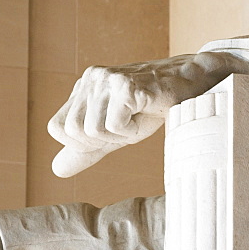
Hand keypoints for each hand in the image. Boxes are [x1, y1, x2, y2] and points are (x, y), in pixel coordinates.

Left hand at [48, 54, 240, 176]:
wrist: (192, 87)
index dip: (81, 143)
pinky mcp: (125, 85)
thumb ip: (86, 149)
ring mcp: (107, 79)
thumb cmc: (153, 109)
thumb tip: (56, 170)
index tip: (110, 133)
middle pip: (72, 132)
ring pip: (93, 131)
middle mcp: (91, 78)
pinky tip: (146, 113)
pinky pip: (114, 126)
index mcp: (84, 87)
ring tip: (138, 118)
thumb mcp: (115, 133)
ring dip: (121, 135)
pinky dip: (133, 131)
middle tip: (127, 126)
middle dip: (102, 141)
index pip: (57, 128)